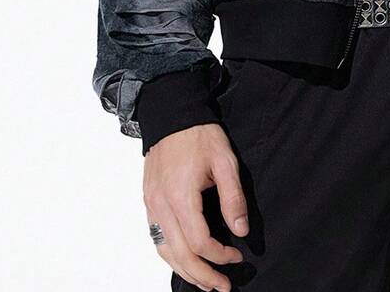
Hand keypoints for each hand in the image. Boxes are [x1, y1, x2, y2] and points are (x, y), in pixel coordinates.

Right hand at [143, 123, 248, 291]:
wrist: (172, 114)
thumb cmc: (199, 135)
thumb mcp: (225, 160)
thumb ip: (233, 197)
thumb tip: (241, 230)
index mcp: (181, 195)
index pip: (199, 241)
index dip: (220, 255)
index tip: (237, 256)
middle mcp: (161, 205)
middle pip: (179, 254)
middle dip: (203, 275)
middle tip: (223, 286)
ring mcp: (151, 205)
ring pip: (164, 251)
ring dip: (185, 271)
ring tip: (206, 283)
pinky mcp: (148, 202)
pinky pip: (156, 238)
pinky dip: (171, 256)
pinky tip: (185, 262)